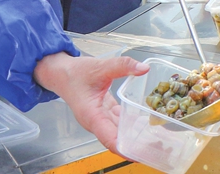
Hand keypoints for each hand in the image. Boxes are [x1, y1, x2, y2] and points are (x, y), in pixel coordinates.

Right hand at [34, 53, 148, 153]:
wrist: (61, 73)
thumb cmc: (75, 74)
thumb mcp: (99, 67)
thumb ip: (122, 66)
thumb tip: (143, 68)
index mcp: (92, 116)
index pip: (110, 139)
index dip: (125, 148)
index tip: (140, 154)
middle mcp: (96, 121)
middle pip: (117, 139)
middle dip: (135, 144)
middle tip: (158, 146)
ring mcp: (99, 118)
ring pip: (119, 131)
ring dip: (134, 135)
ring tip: (155, 137)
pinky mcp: (103, 113)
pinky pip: (118, 121)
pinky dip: (130, 123)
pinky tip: (144, 122)